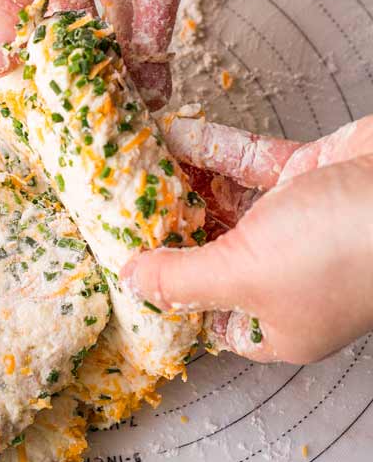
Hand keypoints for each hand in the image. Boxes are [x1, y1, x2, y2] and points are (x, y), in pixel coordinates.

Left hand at [123, 115, 372, 363]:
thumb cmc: (343, 247)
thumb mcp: (241, 273)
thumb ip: (181, 279)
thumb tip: (132, 281)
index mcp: (281, 326)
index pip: (211, 322)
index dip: (170, 300)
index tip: (126, 272)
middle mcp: (291, 281)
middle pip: (213, 259)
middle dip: (168, 234)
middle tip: (117, 210)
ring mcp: (304, 226)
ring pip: (227, 206)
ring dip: (183, 185)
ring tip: (133, 170)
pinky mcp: (314, 175)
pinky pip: (249, 164)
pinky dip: (212, 149)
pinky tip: (172, 135)